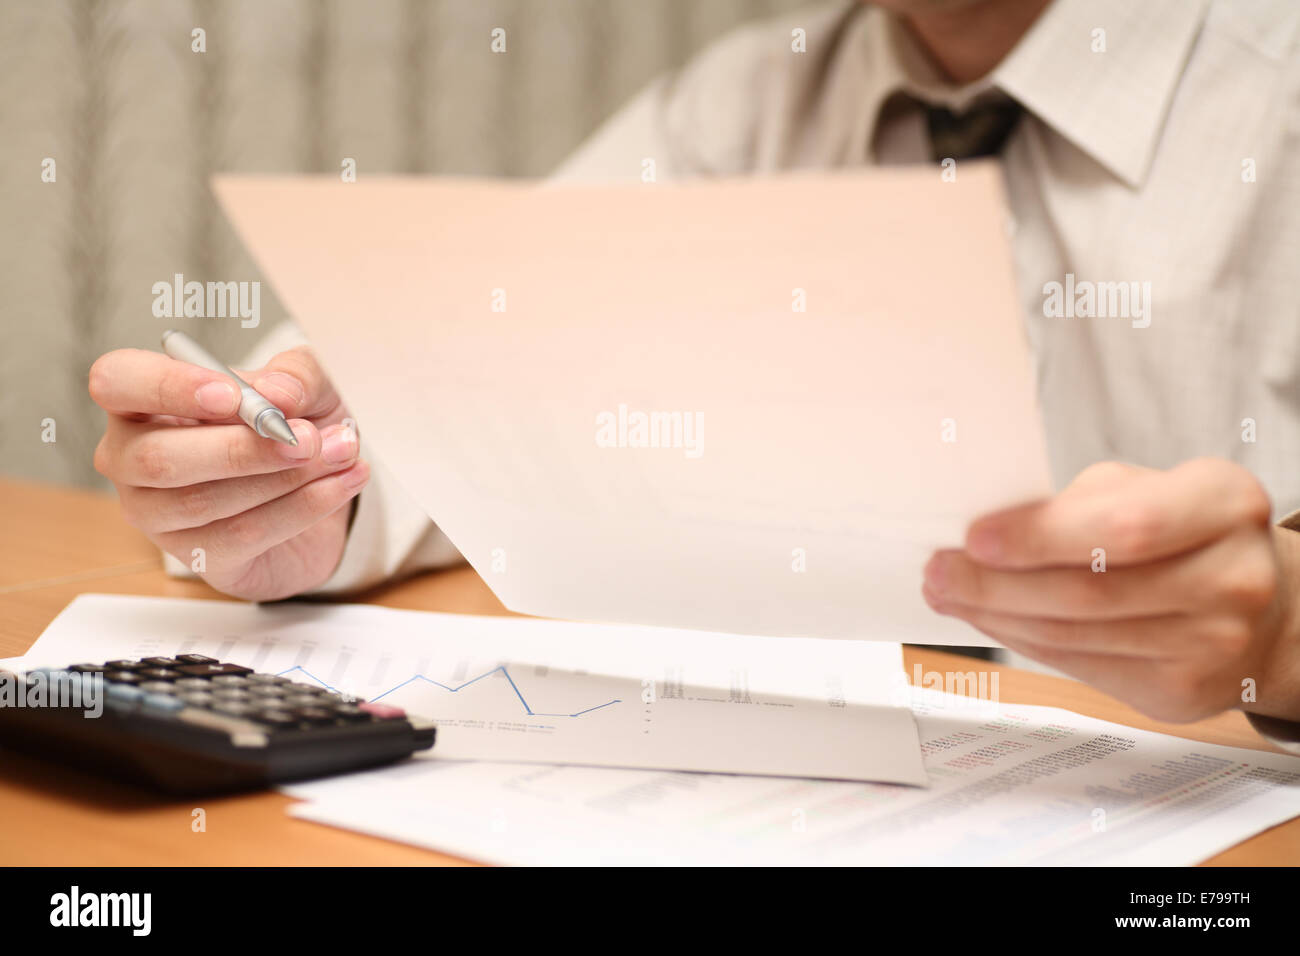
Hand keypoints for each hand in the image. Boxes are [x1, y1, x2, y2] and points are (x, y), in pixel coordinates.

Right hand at [90, 345, 368, 600]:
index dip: (169, 387)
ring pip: (204, 501)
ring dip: (285, 477)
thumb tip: (278, 396)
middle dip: (243, 448)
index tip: (232, 394)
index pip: (117, 382)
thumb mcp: (306, 386)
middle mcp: (132, 458)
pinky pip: (243, 534)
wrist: (320, 487)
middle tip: (309, 437)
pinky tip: (341, 484)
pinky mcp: (197, 554)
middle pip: (160, 458)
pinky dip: (302, 507)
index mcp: (141, 400)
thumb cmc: (293, 423)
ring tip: (343, 453)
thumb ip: (295, 378)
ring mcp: (157, 513)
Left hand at [923, 459, 1299, 723]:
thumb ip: (1079, 503)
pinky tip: (991, 620)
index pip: (1126, 527)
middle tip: (940, 570)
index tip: (976, 537)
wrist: (1261, 610)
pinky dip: (1023, 643)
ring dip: (996, 617)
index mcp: (1225, 505)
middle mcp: (1233, 579)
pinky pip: (1080, 668)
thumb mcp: (1147, 489)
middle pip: (1090, 591)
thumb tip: (985, 532)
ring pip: (1076, 636)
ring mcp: (1214, 645)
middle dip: (996, 584)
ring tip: (949, 593)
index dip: (1042, 536)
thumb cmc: (1185, 535)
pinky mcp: (1183, 694)